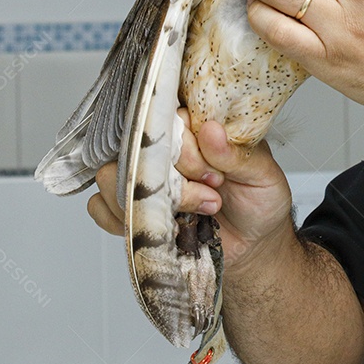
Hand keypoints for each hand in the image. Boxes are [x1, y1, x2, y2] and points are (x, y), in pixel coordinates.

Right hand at [87, 111, 294, 270]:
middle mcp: (165, 148)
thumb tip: (210, 130)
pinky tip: (164, 227)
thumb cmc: (259, 202)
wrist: (253, 245)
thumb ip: (237, 155)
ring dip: (151, 202)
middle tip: (211, 196)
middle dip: (173, 180)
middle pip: (135, 146)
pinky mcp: (130, 207)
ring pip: (111, 175)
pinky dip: (126, 220)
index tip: (213, 176)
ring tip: (197, 212)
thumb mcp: (263, 176)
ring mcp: (143, 177)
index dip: (186, 150)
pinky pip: (99, 207)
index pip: (167, 118)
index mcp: (196, 128)